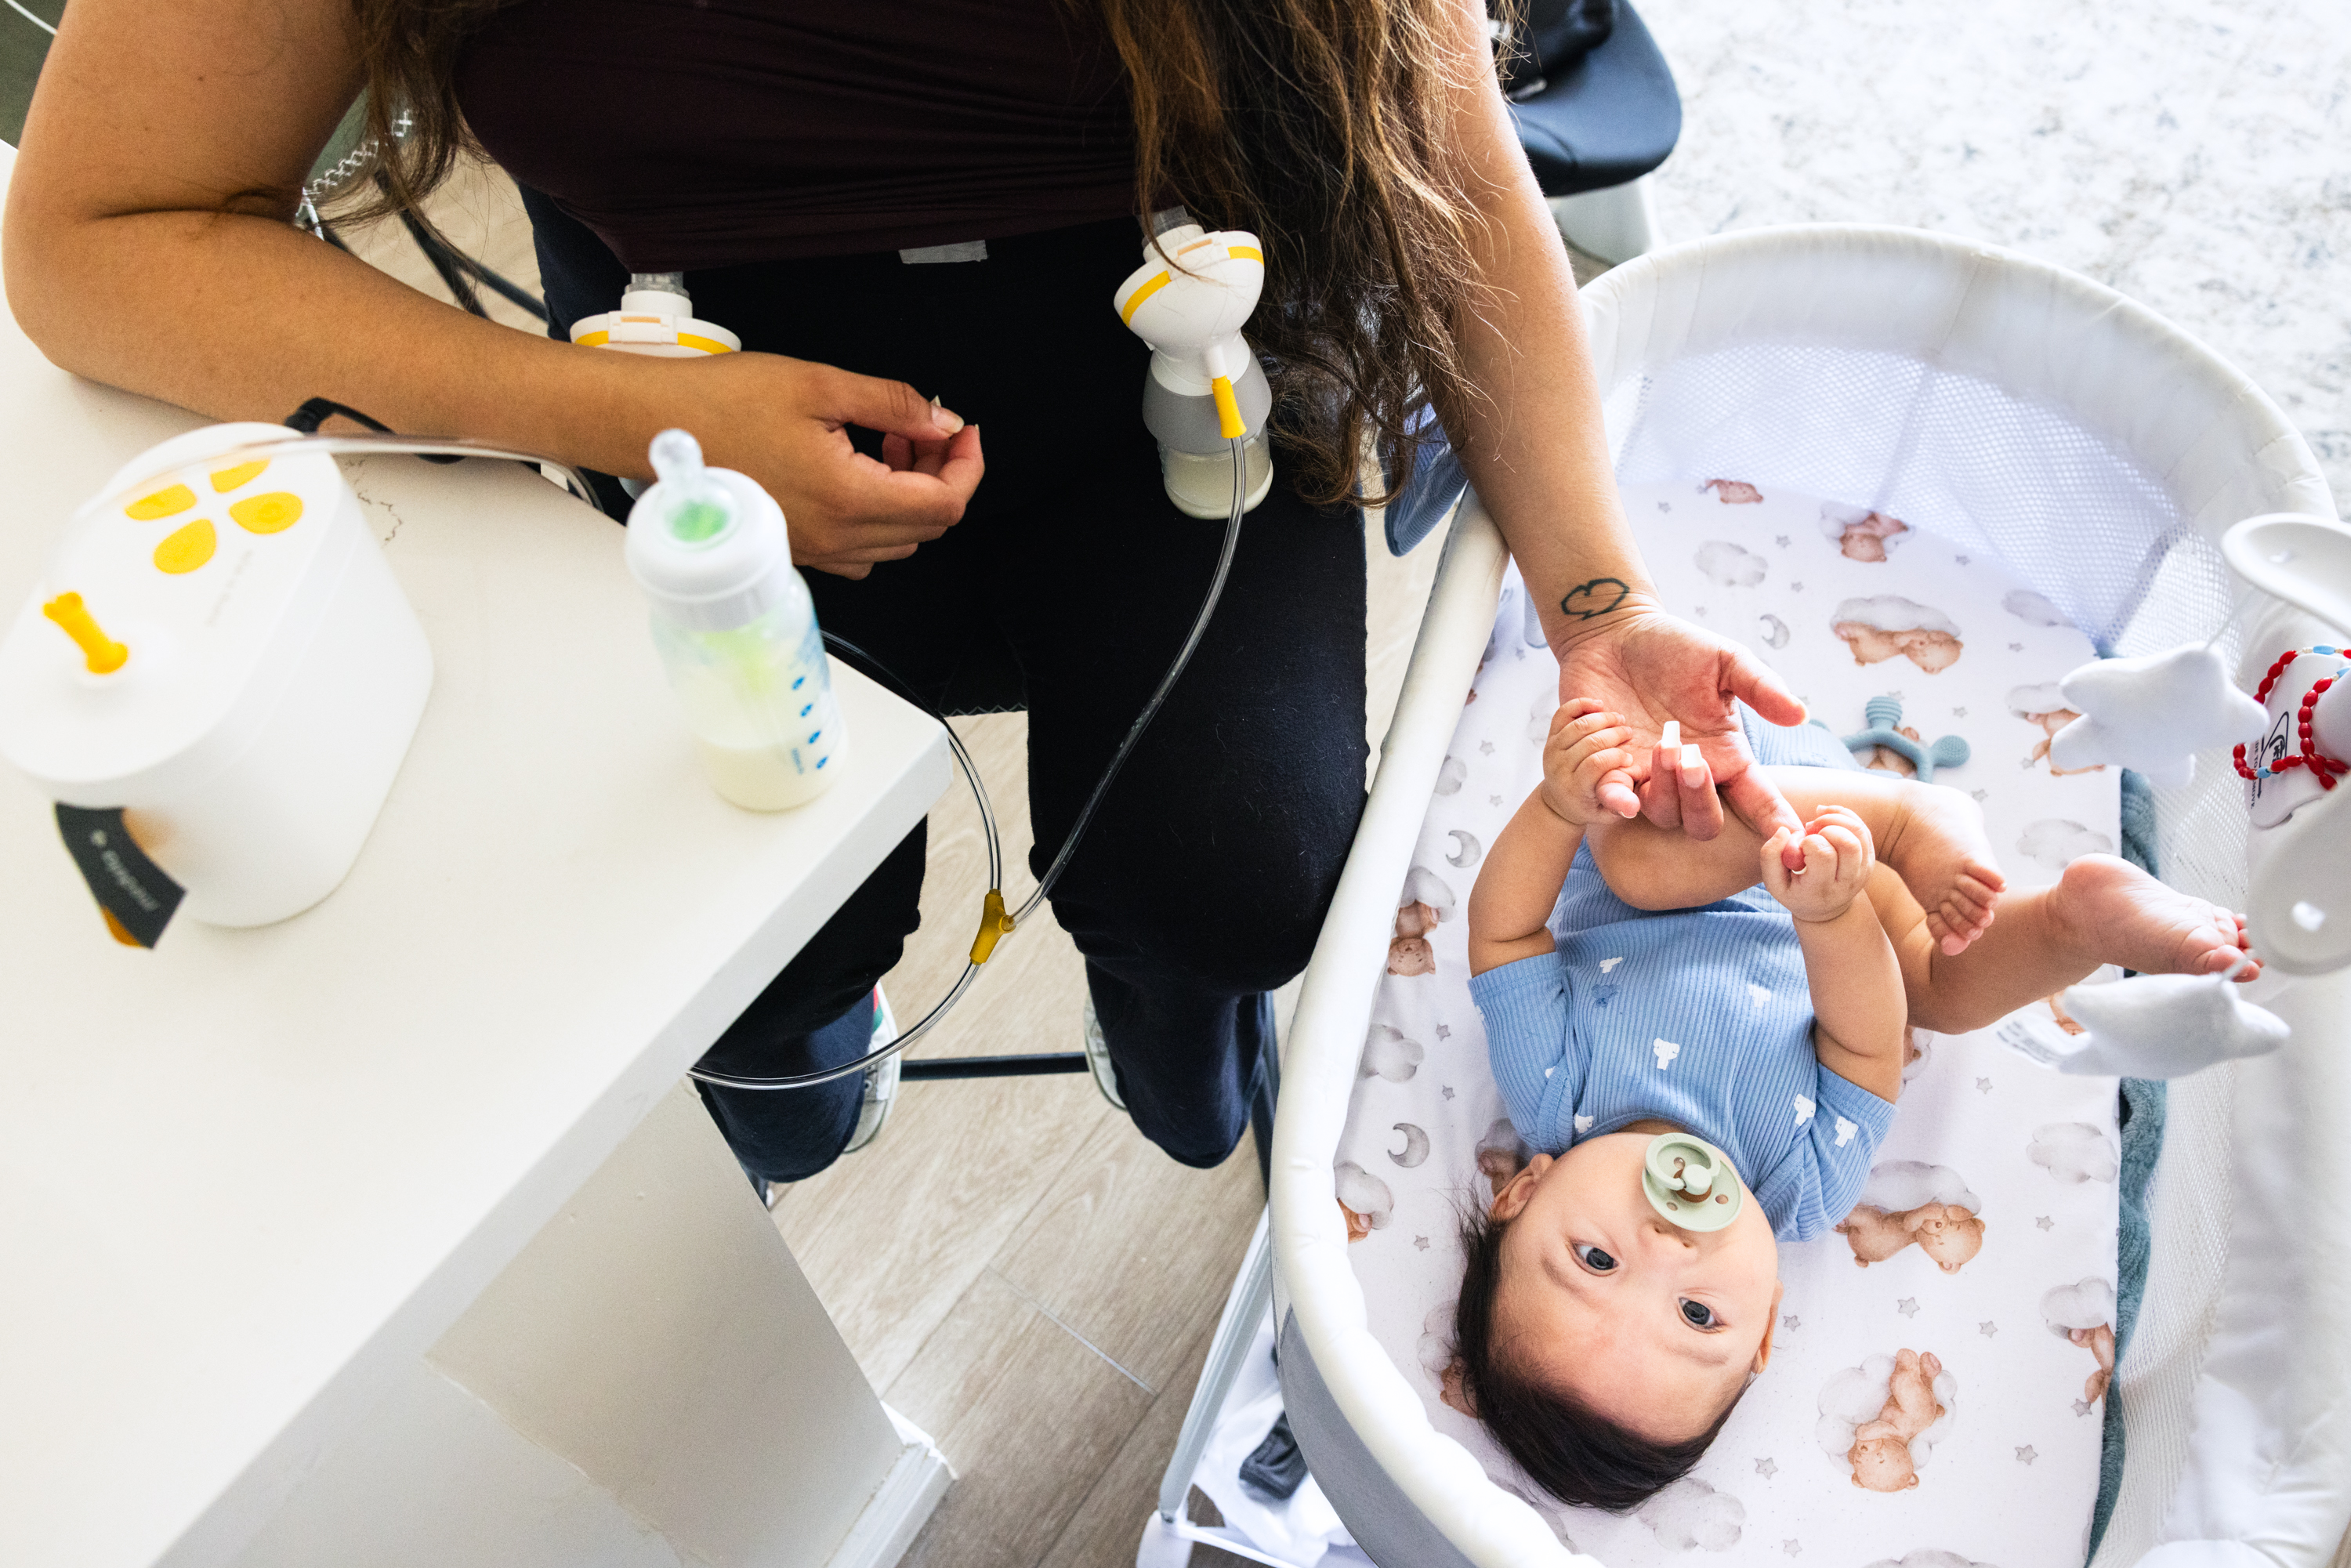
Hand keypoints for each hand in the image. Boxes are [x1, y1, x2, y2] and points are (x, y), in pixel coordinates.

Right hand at [622, 351, 982, 578]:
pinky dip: (877, 514)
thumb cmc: (721, 402)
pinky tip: (857, 471)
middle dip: (940, 474)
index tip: (963, 431)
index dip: (967, 465)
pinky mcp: (796, 549)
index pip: (945, 504)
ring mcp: (815, 550)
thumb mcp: (821, 386)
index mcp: (848, 498)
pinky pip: (860, 549)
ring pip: (897, 540)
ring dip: (909, 493)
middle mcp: (835, 537)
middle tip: (923, 428)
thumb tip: (942, 423)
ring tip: (886, 443)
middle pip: (928, 525)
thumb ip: (894, 406)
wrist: (655, 426)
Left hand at [1537, 699, 1639, 826]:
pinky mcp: (1551, 736)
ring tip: (1620, 720)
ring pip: (1579, 725)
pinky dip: (1581, 705)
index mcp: (1574, 788)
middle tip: (1629, 733)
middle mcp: (1560, 768)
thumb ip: (1619, 805)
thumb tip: (1633, 806)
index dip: (1616, 756)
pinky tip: (1599, 705)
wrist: (1560, 801)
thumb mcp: (1605, 813)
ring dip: (1603, 719)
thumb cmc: (1589, 806)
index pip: (1596, 764)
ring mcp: (1553, 750)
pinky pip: (1563, 713)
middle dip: (1614, 734)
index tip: (1629, 758)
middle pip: (1589, 742)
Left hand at [1554, 606, 1807, 860]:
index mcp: (1726, 755)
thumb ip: (1760, 687)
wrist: (1614, 634)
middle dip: (1702, 800)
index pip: (1757, 798)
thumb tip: (1799, 715)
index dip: (1774, 820)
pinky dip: (1615, 793)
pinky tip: (1619, 769)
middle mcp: (1689, 776)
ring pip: (1662, 815)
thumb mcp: (1724, 661)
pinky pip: (1610, 799)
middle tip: (1695, 760)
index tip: (1790, 838)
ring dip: (1665, 788)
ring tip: (1662, 743)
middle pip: (1705, 822)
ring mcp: (1648, 777)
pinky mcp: (1608, 769)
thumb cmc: (1674, 646)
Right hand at [1761, 805, 1874, 922]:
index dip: (1808, 841)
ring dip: (1836, 819)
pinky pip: (1863, 830)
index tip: (1799, 847)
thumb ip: (1770, 855)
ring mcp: (1863, 871)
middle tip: (1811, 830)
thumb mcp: (1774, 882)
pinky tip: (1827, 820)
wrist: (1826, 910)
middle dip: (1826, 827)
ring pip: (1859, 832)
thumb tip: (1784, 830)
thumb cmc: (1795, 892)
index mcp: (1820, 889)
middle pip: (1847, 843)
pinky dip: (1845, 816)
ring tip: (1818, 824)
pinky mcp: (1870, 861)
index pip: (1823, 854)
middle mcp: (1847, 882)